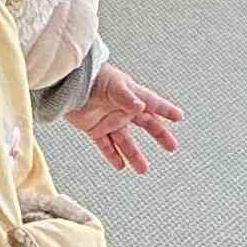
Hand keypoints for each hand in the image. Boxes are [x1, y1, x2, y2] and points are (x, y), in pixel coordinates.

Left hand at [64, 66, 180, 175]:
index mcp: (131, 96)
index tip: (179, 117)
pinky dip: (112, 156)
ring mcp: (109, 120)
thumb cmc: (92, 77)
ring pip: (125, 141)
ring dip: (134, 155)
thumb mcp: (114, 86)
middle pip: (146, 124)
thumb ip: (127, 98)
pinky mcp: (94, 129)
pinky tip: (120, 166)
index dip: (166, 110)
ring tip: (143, 169)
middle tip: (171, 147)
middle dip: (159, 135)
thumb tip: (141, 107)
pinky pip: (106, 145)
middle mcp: (123, 109)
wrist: (67, 83)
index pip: (153, 104)